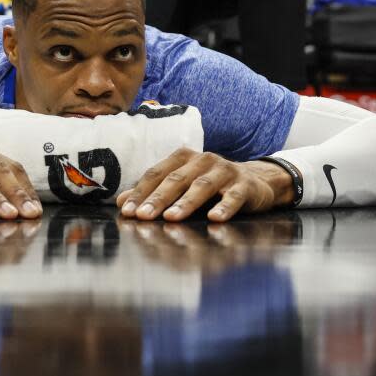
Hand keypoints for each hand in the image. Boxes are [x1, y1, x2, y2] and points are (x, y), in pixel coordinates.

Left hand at [116, 148, 295, 221]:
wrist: (255, 182)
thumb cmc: (209, 186)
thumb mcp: (180, 186)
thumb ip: (152, 192)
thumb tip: (121, 202)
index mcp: (183, 158)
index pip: (156, 174)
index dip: (140, 192)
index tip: (126, 211)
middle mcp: (203, 160)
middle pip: (176, 179)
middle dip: (157, 198)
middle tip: (142, 216)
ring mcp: (225, 171)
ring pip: (202, 186)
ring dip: (186, 203)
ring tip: (171, 217)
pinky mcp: (245, 185)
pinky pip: (233, 197)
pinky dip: (224, 207)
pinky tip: (214, 218)